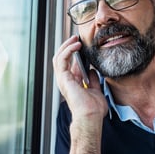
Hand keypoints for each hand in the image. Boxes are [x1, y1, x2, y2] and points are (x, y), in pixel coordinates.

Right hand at [52, 35, 107, 153]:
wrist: (90, 116)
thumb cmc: (93, 109)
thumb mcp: (96, 90)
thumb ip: (92, 80)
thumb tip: (91, 70)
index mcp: (72, 83)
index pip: (70, 63)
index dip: (74, 52)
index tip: (82, 44)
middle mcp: (65, 80)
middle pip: (61, 58)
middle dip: (68, 46)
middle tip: (76, 37)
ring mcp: (63, 79)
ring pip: (58, 57)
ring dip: (66, 46)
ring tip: (75, 38)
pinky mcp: (63, 78)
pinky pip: (61, 60)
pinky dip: (68, 50)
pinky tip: (76, 45)